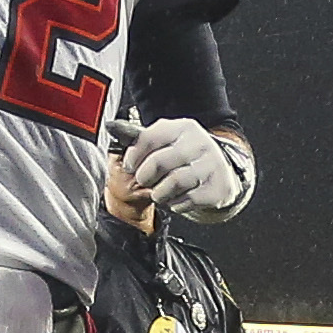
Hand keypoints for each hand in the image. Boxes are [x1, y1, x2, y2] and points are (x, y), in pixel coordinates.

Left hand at [118, 116, 251, 221]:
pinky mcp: (218, 187)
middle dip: (145, 176)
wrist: (220, 172)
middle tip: (143, 182)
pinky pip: (189, 200)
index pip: (150, 137)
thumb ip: (141, 138)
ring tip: (159, 193)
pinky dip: (176, 204)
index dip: (134, 155)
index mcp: (183, 128)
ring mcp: (211, 165)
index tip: (129, 166)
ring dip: (159, 193)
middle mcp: (199, 143)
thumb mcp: (166, 142)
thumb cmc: (184, 157)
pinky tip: (176, 199)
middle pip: (160, 161)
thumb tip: (111, 128)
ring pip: (174, 182)